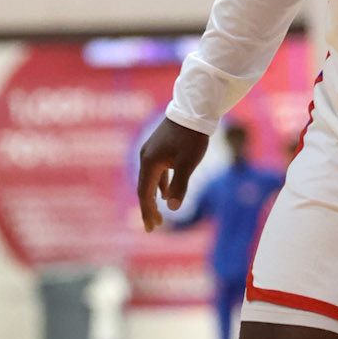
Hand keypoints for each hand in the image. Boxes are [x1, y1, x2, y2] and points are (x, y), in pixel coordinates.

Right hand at [137, 117, 209, 231]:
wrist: (193, 110)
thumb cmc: (191, 137)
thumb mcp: (188, 162)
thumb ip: (179, 185)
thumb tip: (172, 208)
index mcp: (150, 163)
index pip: (145, 194)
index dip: (147, 212)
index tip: (152, 228)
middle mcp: (145, 158)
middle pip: (144, 189)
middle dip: (149, 209)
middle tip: (155, 226)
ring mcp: (151, 152)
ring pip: (149, 181)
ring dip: (153, 198)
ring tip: (160, 214)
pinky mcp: (158, 149)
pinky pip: (155, 172)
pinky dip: (159, 185)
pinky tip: (164, 193)